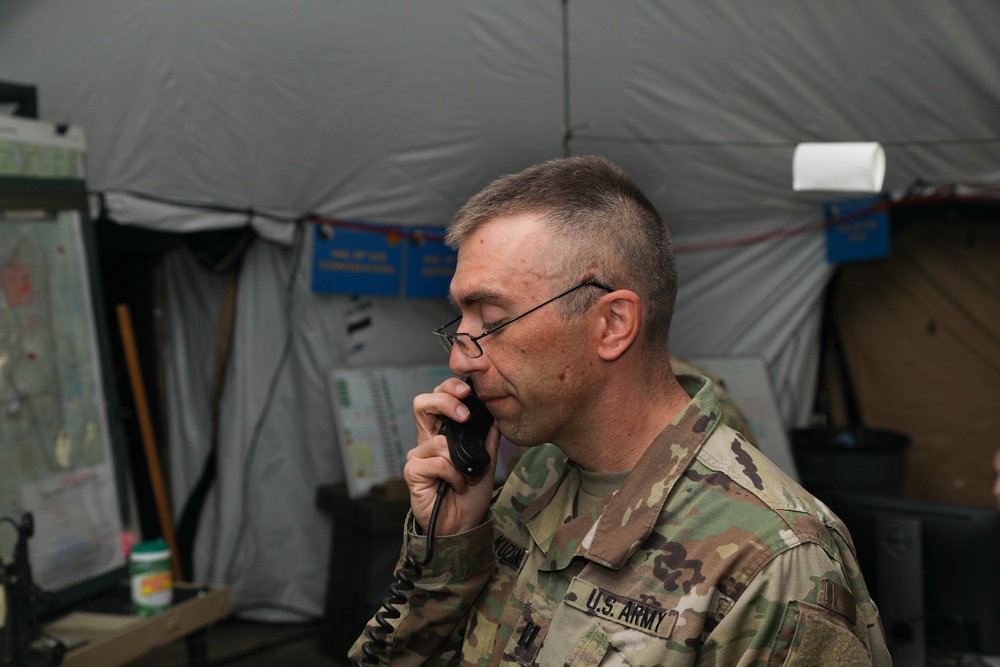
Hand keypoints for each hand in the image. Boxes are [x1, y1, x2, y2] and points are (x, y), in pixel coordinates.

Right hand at [406, 377, 500, 535]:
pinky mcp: (413, 472)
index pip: (438, 398)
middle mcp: (427, 439)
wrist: (463, 524)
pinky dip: (453, 475)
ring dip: (459, 462)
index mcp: (443, 432)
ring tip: (464, 477)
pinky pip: (437, 462)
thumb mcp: (486, 459)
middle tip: (464, 415)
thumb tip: (496, 410)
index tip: (467, 391)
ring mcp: (418, 455)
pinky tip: (455, 486)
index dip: (448, 388)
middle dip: (444, 401)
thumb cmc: (471, 494)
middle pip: (422, 403)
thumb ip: (488, 435)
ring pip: (438, 440)